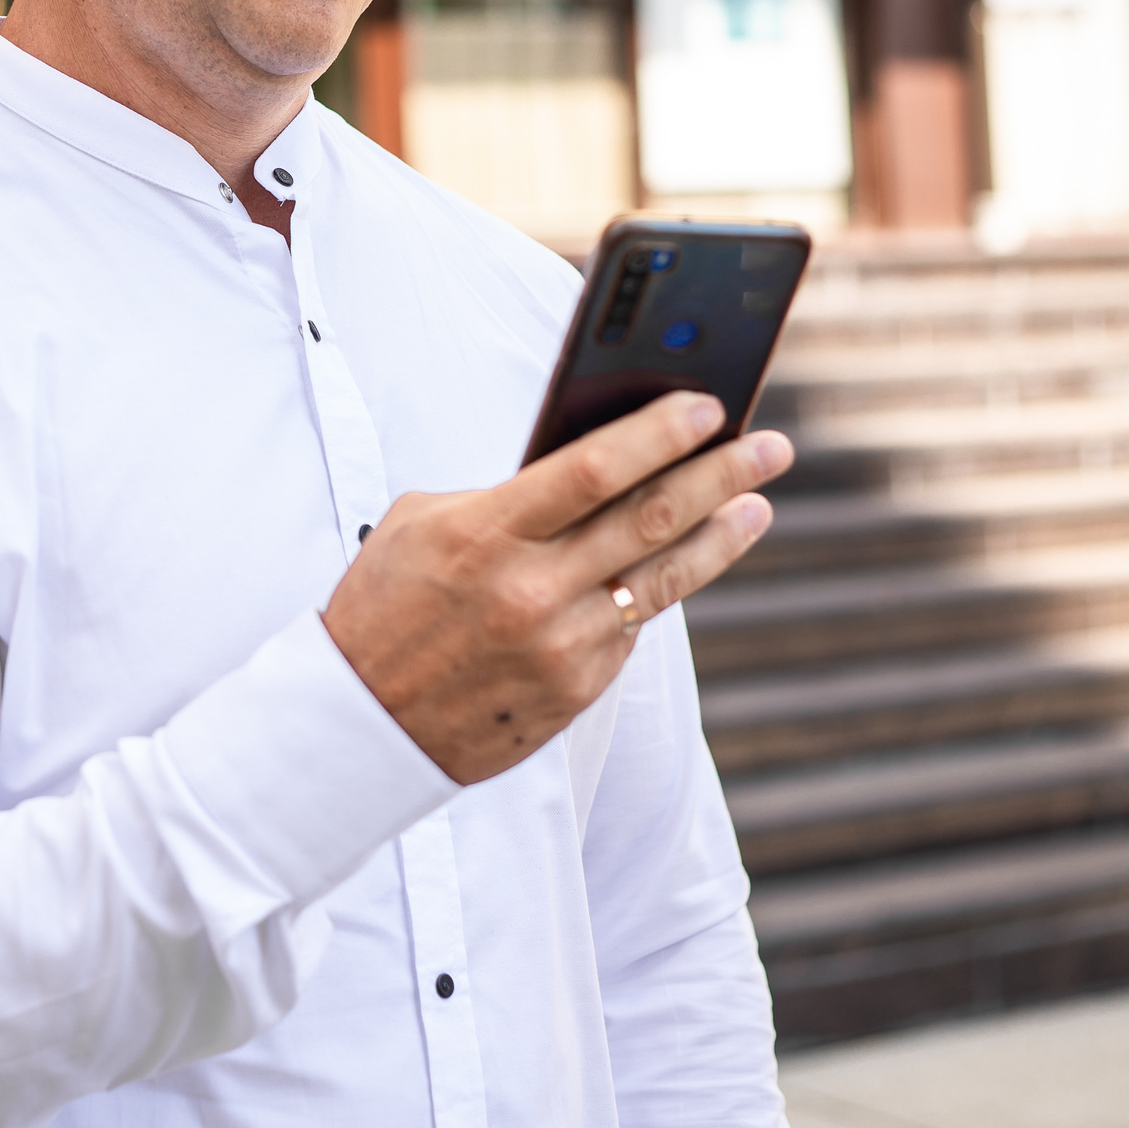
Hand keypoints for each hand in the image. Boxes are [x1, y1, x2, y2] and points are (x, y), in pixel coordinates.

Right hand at [322, 391, 791, 783]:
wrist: (359, 720)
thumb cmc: (383, 603)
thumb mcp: (421, 525)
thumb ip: (504, 497)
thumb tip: (592, 468)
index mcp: (484, 536)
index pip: (592, 470)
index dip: (658, 434)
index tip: (706, 407)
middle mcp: (529, 592)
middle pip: (650, 518)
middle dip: (720, 475)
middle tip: (769, 447)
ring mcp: (558, 647)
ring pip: (662, 580)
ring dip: (720, 536)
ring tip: (757, 504)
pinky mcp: (574, 691)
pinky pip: (630, 627)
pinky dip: (658, 589)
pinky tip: (685, 561)